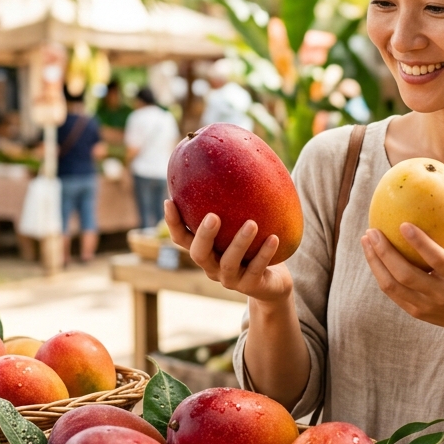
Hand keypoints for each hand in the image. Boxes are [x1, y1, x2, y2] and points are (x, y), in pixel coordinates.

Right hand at [163, 200, 292, 303]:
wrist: (273, 282)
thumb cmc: (254, 245)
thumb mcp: (242, 223)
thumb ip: (235, 202)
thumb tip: (238, 156)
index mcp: (206, 250)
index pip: (181, 238)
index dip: (173, 222)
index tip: (169, 200)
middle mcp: (212, 266)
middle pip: (198, 254)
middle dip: (204, 235)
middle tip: (213, 216)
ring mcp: (230, 278)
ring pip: (228, 262)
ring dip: (239, 243)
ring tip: (252, 224)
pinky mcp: (250, 286)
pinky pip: (256, 269)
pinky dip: (264, 253)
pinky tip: (274, 237)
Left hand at [360, 191, 443, 352]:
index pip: (436, 259)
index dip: (419, 243)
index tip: (402, 224)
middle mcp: (441, 294)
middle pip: (405, 275)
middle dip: (385, 252)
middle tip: (372, 231)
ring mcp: (425, 305)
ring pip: (392, 286)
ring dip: (375, 262)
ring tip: (366, 240)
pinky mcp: (415, 312)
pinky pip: (391, 293)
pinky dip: (379, 273)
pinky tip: (373, 255)